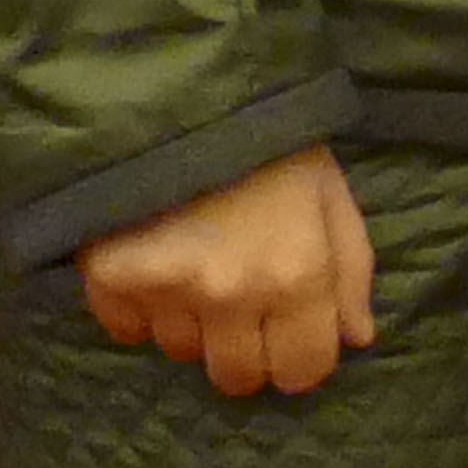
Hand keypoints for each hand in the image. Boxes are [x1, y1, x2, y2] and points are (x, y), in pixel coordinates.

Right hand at [76, 142, 375, 396]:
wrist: (183, 89)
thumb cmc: (271, 140)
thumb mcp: (331, 193)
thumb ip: (350, 270)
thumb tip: (357, 339)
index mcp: (299, 273)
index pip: (303, 373)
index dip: (300, 360)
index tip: (291, 337)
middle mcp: (233, 294)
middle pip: (237, 378)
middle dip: (245, 350)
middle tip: (241, 304)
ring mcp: (168, 289)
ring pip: (181, 350)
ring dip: (192, 321)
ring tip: (197, 261)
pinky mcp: (110, 278)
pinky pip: (126, 330)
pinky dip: (140, 307)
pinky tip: (155, 260)